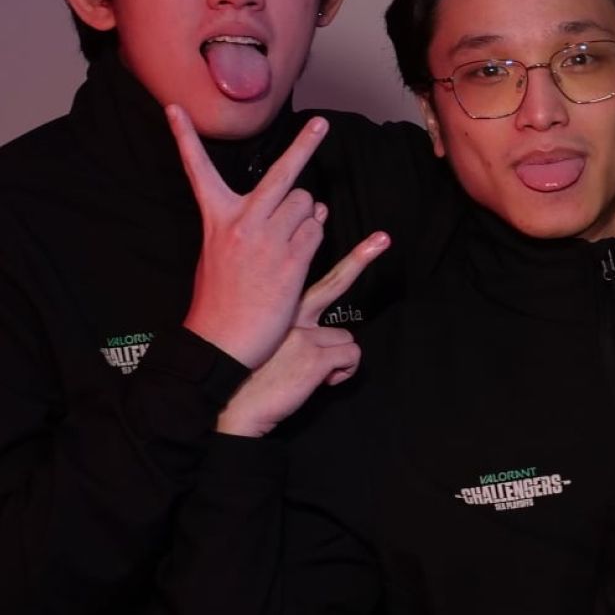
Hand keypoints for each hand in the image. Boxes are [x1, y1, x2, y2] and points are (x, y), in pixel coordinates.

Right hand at [173, 108, 330, 367]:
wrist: (222, 341)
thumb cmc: (219, 299)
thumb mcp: (217, 253)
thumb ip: (248, 225)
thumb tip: (298, 206)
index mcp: (216, 219)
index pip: (198, 171)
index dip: (184, 138)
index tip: (175, 108)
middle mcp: (243, 223)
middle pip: (284, 175)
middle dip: (305, 145)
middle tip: (321, 123)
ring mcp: (269, 240)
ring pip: (309, 205)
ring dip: (309, 215)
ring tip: (290, 239)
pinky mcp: (292, 261)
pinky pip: (316, 233)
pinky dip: (315, 236)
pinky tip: (299, 252)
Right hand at [216, 231, 388, 437]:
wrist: (230, 402)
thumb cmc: (246, 372)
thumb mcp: (259, 338)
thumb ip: (279, 323)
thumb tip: (301, 326)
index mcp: (273, 306)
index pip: (298, 267)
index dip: (313, 246)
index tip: (321, 212)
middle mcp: (287, 313)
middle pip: (334, 282)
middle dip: (361, 257)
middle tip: (383, 239)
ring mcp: (302, 332)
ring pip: (346, 339)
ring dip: (336, 361)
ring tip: (310, 375)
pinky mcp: (314, 353)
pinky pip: (350, 359)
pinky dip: (341, 375)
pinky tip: (318, 383)